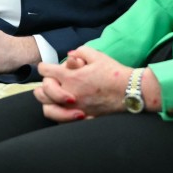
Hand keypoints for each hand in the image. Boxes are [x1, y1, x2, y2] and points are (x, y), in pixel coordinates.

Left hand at [35, 47, 157, 121]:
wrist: (130, 92)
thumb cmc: (114, 73)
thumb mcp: (97, 56)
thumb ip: (80, 52)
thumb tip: (69, 56)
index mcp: (70, 76)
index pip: (45, 71)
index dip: (45, 67)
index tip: (48, 67)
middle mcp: (69, 93)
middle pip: (42, 91)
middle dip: (43, 85)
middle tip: (50, 82)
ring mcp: (74, 108)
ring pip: (48, 109)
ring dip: (47, 102)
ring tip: (52, 98)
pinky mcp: (82, 118)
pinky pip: (61, 120)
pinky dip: (58, 115)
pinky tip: (63, 109)